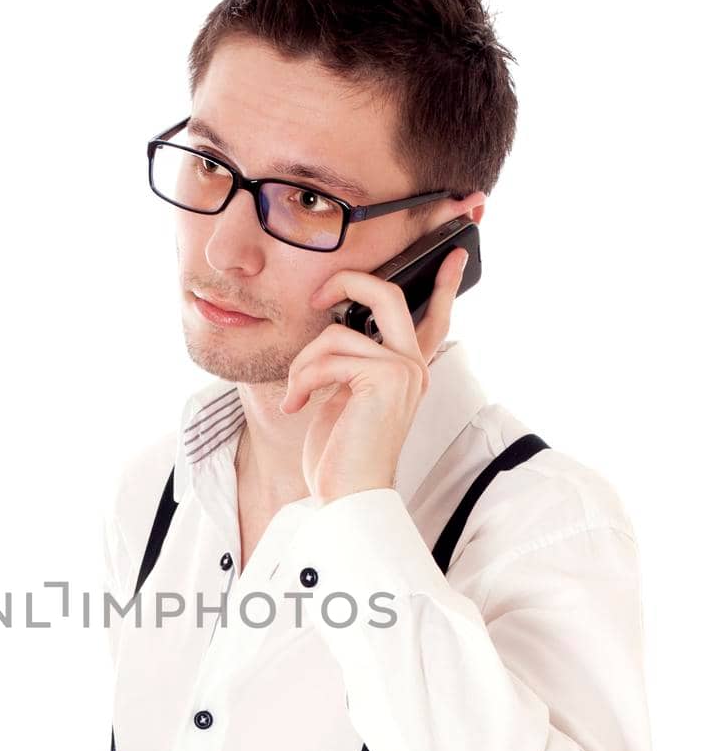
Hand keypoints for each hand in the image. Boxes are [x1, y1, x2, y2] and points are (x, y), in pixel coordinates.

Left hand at [279, 245, 469, 502]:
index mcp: (409, 372)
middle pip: (387, 296)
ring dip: (303, 364)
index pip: (434, 319)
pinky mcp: (384, 378)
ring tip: (296, 394)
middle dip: (347, 283)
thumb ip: (353, 365)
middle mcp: (413, 368)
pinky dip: (302, 380)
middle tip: (319, 294)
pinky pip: (328, 357)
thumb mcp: (346, 399)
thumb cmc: (342, 456)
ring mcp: (403, 371)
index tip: (454, 254)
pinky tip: (297, 405)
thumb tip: (334, 332)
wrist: (347, 496)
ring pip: (337, 335)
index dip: (444, 284)